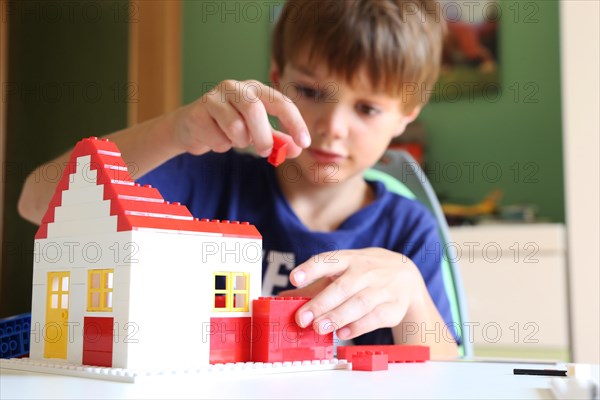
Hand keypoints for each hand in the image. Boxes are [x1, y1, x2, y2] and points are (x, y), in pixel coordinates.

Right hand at [174, 80, 310, 157]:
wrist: (191, 127)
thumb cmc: (228, 126)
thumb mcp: (257, 132)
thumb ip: (278, 140)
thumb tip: (298, 149)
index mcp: (255, 89)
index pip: (281, 102)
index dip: (295, 123)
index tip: (305, 143)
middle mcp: (235, 87)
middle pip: (255, 111)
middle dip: (263, 136)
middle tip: (265, 152)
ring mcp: (214, 97)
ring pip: (236, 127)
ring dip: (239, 142)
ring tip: (233, 139)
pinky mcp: (197, 112)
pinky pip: (218, 137)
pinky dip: (221, 145)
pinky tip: (214, 138)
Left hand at [284, 248, 426, 340]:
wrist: (407, 276)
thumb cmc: (365, 273)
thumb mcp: (342, 271)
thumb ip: (314, 285)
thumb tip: (282, 298)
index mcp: (349, 259)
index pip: (328, 260)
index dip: (310, 269)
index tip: (294, 278)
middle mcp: (366, 271)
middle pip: (342, 287)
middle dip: (321, 303)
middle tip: (302, 318)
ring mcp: (382, 288)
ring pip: (359, 303)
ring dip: (338, 316)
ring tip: (319, 328)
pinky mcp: (394, 306)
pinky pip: (375, 317)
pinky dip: (358, 326)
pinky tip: (342, 333)